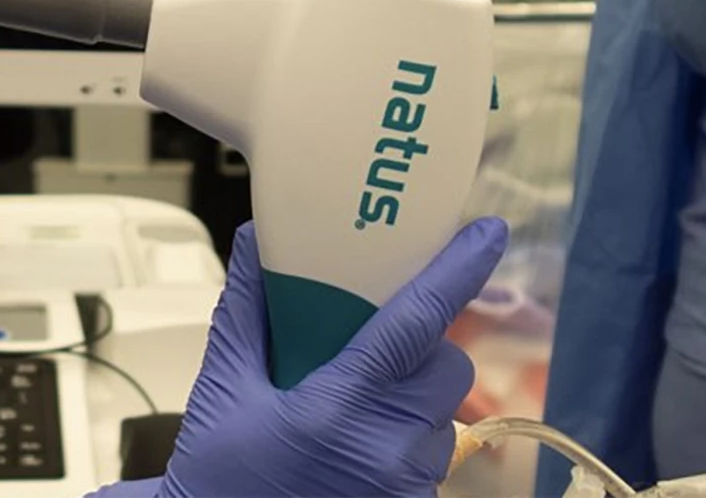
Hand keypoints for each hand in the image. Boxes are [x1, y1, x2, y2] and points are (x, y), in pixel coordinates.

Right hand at [156, 218, 508, 497]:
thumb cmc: (219, 479)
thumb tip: (261, 242)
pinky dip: (404, 439)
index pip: (416, 323)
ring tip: (355, 406)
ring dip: (413, 398)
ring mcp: (405, 486)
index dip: (457, 271)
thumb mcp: (225, 388)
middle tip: (372, 346)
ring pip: (443, 414)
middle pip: (446, 368)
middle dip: (421, 347)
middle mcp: (387, 449)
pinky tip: (357, 444)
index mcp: (339, 408)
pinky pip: (431, 457)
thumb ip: (247, 311)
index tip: (486, 233)